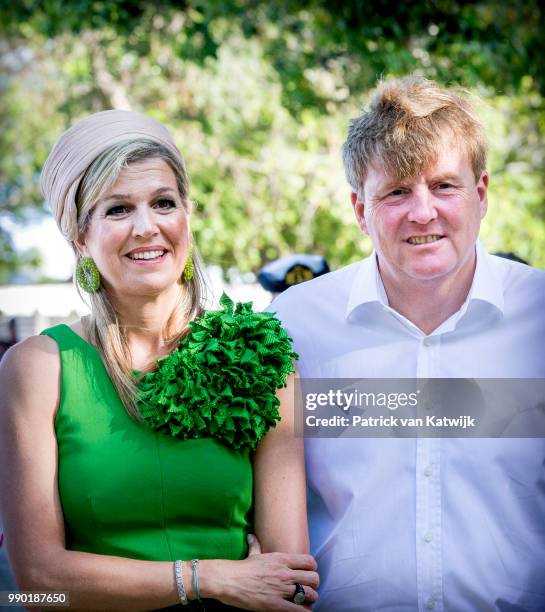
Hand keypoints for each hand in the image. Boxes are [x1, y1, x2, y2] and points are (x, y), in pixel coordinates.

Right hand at [199, 534, 318, 610]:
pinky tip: (302, 611)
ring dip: (310, 599)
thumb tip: (251, 536)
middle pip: (313, 579)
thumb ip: (255, 544)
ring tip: (305, 602)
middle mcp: (285, 573)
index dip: (312, 569)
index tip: (308, 573)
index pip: (309, 562)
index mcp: (281, 559)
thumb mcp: (252, 554)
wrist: (229, 580)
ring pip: (310, 595)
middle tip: (308, 589)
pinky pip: (299, 610)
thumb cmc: (241, 568)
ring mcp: (281, 589)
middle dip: (313, 585)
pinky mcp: (276, 605)